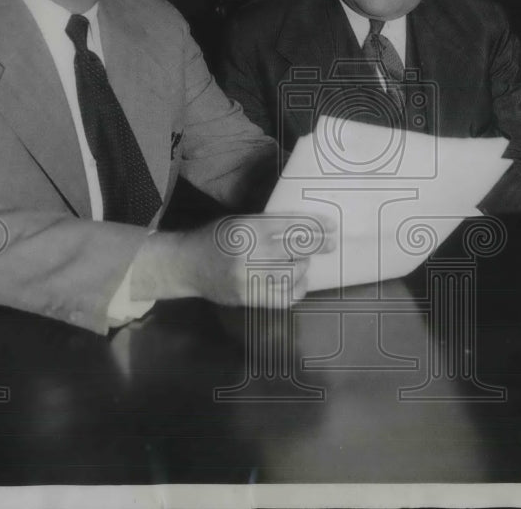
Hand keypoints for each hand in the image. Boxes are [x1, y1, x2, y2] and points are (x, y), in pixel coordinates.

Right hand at [132, 214, 336, 304]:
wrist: (187, 265)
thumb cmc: (216, 238)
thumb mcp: (239, 221)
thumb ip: (267, 224)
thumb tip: (305, 227)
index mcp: (248, 228)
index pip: (291, 226)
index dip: (316, 226)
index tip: (333, 227)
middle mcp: (250, 253)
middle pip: (296, 249)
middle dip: (318, 245)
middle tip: (331, 243)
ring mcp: (249, 278)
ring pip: (292, 273)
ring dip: (304, 267)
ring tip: (303, 262)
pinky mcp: (248, 298)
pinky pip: (283, 298)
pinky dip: (296, 290)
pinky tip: (298, 282)